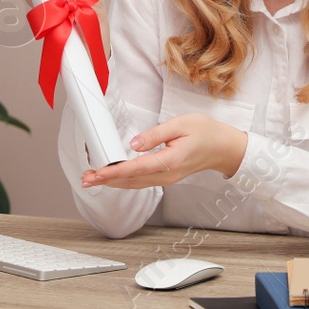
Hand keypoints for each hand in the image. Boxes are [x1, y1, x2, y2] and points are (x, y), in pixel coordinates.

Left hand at [81, 113, 247, 187]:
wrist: (223, 148)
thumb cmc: (205, 132)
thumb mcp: (181, 124)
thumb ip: (155, 134)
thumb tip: (134, 143)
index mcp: (170, 161)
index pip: (136, 168)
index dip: (114, 172)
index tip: (98, 173)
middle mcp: (167, 174)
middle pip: (131, 181)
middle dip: (106, 180)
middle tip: (86, 179)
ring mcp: (166, 179)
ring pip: (134, 184)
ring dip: (113, 183)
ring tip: (93, 179)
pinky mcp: (166, 177)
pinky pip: (141, 182)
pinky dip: (124, 181)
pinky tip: (113, 178)